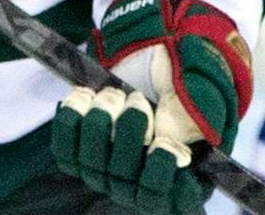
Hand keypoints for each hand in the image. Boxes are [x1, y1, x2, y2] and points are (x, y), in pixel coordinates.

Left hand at [49, 0, 251, 213]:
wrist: (150, 68)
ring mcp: (106, 175)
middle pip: (124, 174)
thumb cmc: (181, 88)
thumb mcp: (200, 97)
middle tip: (138, 99)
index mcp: (179, 181)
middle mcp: (139, 187)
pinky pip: (64, 150)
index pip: (170, 196)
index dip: (161, 169)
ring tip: (113, 94)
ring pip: (91, 161)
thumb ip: (193, 117)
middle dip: (129, 129)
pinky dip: (72, 117)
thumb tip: (170, 140)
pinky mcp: (78, 158)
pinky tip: (86, 96)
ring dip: (101, 119)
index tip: (163, 141)